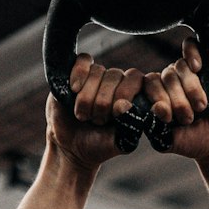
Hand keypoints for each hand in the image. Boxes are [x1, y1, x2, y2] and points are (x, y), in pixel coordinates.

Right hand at [46, 53, 145, 169]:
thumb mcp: (118, 143)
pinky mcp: (78, 73)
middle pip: (116, 76)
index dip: (126, 93)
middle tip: (97, 121)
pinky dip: (79, 74)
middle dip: (103, 102)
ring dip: (87, 98)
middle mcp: (117, 83)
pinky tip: (74, 90)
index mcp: (133, 97)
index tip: (116, 113)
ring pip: (98, 72)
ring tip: (83, 116)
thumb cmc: (97, 145)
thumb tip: (124, 104)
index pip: (139, 79)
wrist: (69, 147)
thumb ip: (129, 127)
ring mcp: (98, 76)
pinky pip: (84, 61)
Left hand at [143, 38, 208, 162]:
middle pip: (165, 76)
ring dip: (190, 88)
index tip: (168, 117)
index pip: (149, 85)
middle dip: (176, 99)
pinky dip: (191, 53)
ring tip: (201, 107)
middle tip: (188, 117)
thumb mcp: (170, 141)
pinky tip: (197, 67)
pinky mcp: (206, 64)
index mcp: (159, 95)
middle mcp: (171, 82)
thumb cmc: (194, 141)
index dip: (157, 98)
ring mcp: (188, 72)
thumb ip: (157, 128)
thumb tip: (154, 107)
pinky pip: (191, 45)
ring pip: (179, 67)